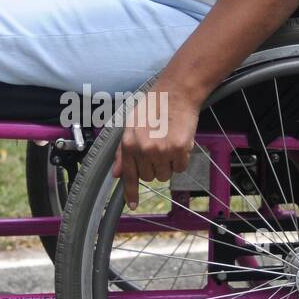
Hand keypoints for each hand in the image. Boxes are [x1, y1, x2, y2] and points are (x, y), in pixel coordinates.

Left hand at [110, 82, 199, 210]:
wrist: (176, 93)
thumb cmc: (152, 106)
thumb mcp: (130, 126)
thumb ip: (123, 152)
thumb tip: (117, 173)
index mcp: (129, 144)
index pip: (129, 176)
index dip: (131, 193)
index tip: (133, 205)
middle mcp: (144, 150)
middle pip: (149, 177)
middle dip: (153, 167)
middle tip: (158, 148)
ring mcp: (162, 151)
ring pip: (165, 175)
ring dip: (168, 165)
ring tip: (168, 144)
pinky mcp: (179, 150)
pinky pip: (180, 168)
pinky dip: (181, 160)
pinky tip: (178, 143)